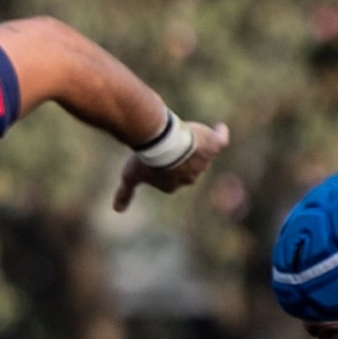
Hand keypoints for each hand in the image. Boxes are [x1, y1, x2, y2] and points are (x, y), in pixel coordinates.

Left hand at [113, 120, 228, 211]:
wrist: (160, 142)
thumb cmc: (144, 160)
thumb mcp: (130, 175)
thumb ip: (125, 192)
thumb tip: (117, 210)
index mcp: (172, 185)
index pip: (169, 176)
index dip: (163, 165)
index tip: (156, 155)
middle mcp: (189, 177)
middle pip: (187, 166)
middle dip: (180, 157)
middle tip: (169, 141)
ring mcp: (203, 162)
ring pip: (201, 154)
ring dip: (194, 144)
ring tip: (185, 131)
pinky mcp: (212, 146)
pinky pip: (220, 142)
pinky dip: (220, 135)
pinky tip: (218, 128)